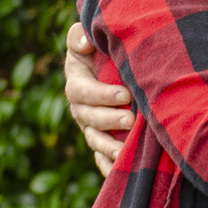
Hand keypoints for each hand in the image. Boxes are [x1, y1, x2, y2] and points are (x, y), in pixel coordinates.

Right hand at [64, 22, 133, 176]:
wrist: (115, 67)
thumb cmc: (103, 49)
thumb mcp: (89, 39)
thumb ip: (81, 37)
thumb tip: (84, 41)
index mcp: (77, 83)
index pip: (83, 91)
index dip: (102, 94)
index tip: (125, 94)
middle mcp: (80, 108)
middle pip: (89, 118)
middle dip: (109, 120)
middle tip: (131, 119)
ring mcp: (90, 127)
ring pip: (95, 140)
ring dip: (109, 146)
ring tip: (127, 149)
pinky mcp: (102, 141)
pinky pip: (102, 158)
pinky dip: (109, 166)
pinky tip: (122, 170)